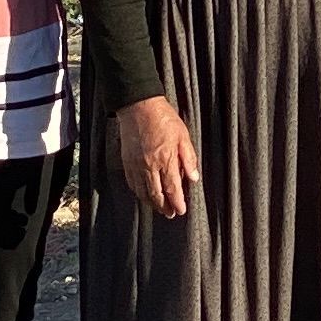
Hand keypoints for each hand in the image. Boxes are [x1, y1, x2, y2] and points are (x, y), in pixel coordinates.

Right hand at [113, 95, 198, 217]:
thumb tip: (194, 178)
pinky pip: (132, 183)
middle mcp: (149, 166)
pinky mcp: (127, 162)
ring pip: (142, 192)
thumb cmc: (163, 119)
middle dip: (164, 207)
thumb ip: (189, 158)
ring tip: (159, 208)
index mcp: (166, 159)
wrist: (138, 107)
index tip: (181, 211)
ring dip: (151, 203)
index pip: (172, 188)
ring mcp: (136, 165)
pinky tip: (144, 195)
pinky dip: (139, 192)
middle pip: (156, 194)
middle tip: (170, 214)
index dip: (177, 202)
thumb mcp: (183, 136)